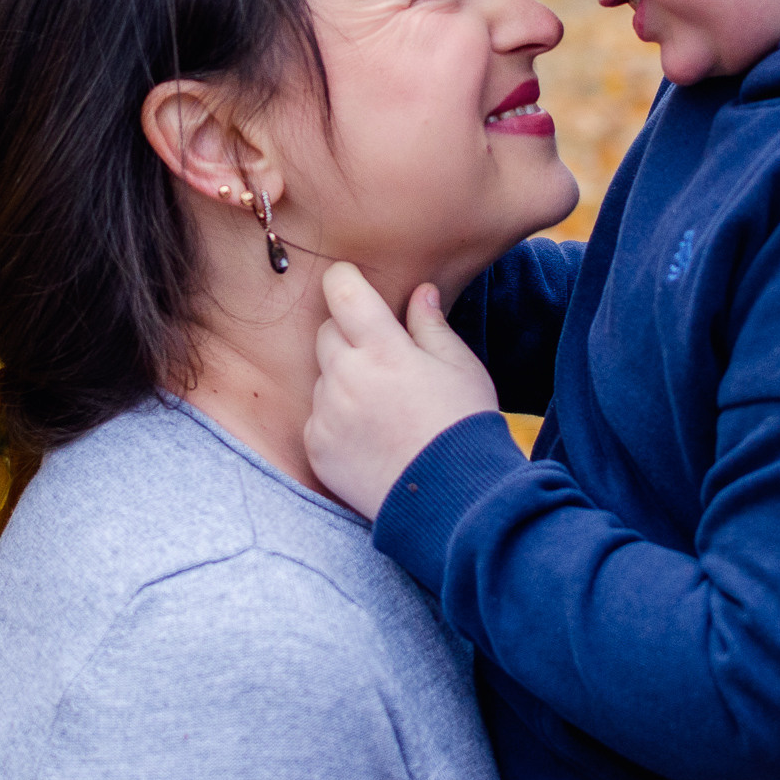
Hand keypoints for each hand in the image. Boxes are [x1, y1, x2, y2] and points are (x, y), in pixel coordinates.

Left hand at [306, 262, 498, 515]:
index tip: (350, 283)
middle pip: (326, 333)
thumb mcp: (459, 366)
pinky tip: (370, 434)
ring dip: (343, 380)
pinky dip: (335, 418)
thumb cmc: (462, 425)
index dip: (344, 281)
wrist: (451, 498)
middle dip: (349, 335)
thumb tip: (419, 292)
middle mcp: (346, 377)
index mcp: (383, 349)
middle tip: (383, 358)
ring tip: (383, 406)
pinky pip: (317, 416)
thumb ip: (431, 325)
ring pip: (322, 377)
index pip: (342, 292)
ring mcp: (327, 414)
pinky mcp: (316, 447)